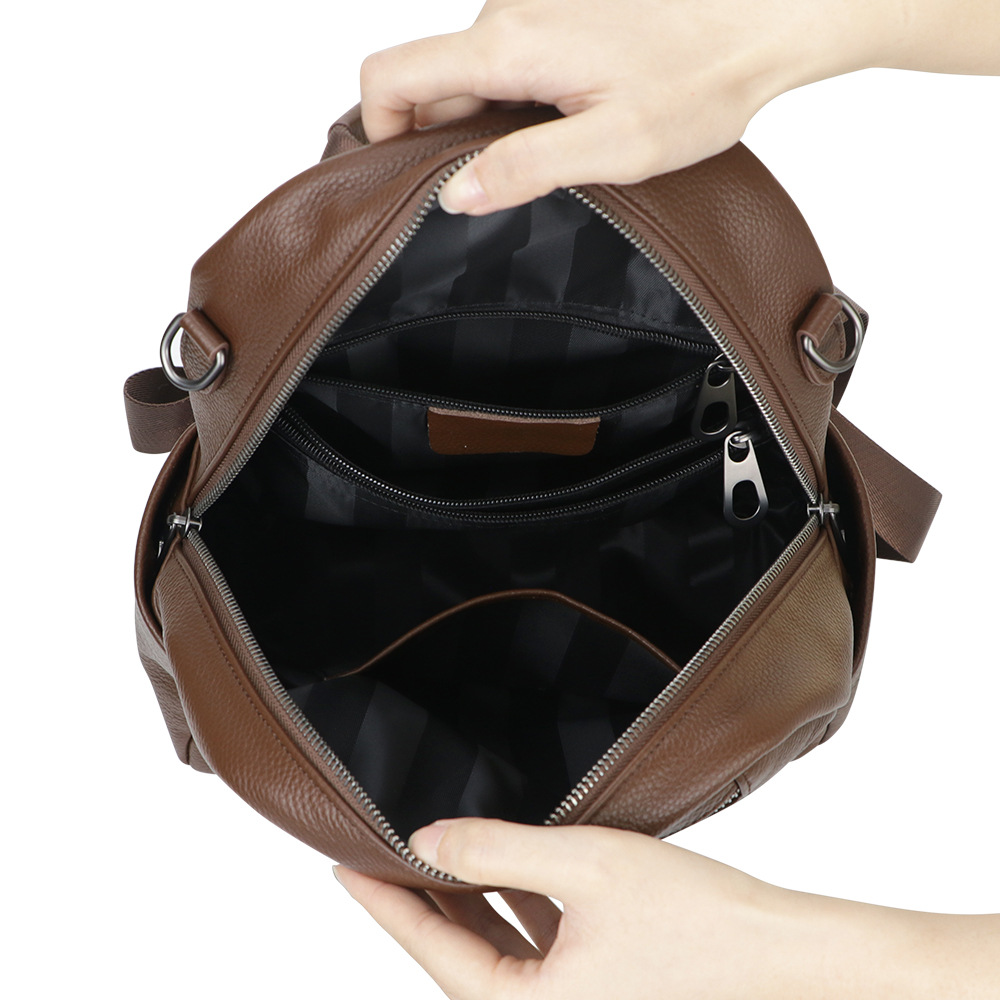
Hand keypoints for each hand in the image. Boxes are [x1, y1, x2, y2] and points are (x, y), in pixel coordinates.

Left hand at [334, 818, 999, 999]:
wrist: (790, 957)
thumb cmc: (703, 922)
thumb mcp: (585, 868)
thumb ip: (497, 852)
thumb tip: (425, 841)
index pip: (431, 948)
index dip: (383, 899)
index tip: (343, 864)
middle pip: (459, 953)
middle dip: (420, 898)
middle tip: (378, 849)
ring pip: (496, 949)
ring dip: (467, 900)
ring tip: (432, 849)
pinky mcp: (600, 986)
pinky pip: (535, 948)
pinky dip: (512, 908)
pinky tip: (502, 869)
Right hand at [359, 0, 999, 216]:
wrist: (766, 17)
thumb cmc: (700, 78)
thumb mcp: (610, 146)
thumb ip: (524, 168)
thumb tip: (454, 194)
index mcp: (509, 44)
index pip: (391, 75)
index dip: (378, 130)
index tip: (406, 177)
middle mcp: (509, 11)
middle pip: (426, 77)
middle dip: (438, 136)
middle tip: (490, 184)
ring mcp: (532, 6)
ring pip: (467, 71)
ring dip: (483, 119)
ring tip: (546, 152)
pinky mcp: (558, 11)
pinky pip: (505, 58)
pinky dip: (513, 98)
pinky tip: (564, 122)